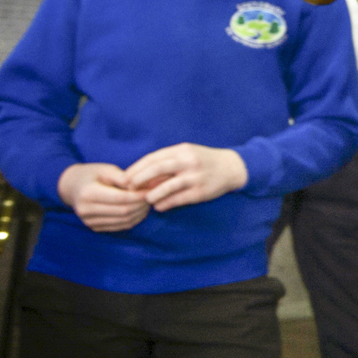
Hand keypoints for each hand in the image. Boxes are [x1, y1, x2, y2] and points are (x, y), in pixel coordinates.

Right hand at [57, 163, 148, 232]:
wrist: (72, 187)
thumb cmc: (92, 174)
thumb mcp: (106, 169)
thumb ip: (122, 177)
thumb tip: (139, 186)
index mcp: (88, 193)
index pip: (120, 198)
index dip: (138, 196)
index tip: (151, 190)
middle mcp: (86, 210)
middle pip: (122, 211)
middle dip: (141, 205)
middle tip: (153, 196)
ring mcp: (89, 221)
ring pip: (122, 221)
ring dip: (139, 213)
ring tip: (148, 203)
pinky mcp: (94, 227)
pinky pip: (118, 226)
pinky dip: (132, 220)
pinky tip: (140, 211)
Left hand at [122, 143, 247, 210]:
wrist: (231, 167)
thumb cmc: (203, 161)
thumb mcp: (187, 154)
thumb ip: (167, 161)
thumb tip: (142, 177)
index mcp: (182, 150)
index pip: (154, 158)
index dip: (137, 168)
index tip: (125, 178)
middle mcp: (188, 161)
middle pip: (158, 168)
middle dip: (140, 179)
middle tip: (130, 188)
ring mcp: (195, 177)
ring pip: (167, 186)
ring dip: (152, 194)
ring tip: (146, 199)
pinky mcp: (200, 192)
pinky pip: (178, 199)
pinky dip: (165, 204)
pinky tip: (159, 206)